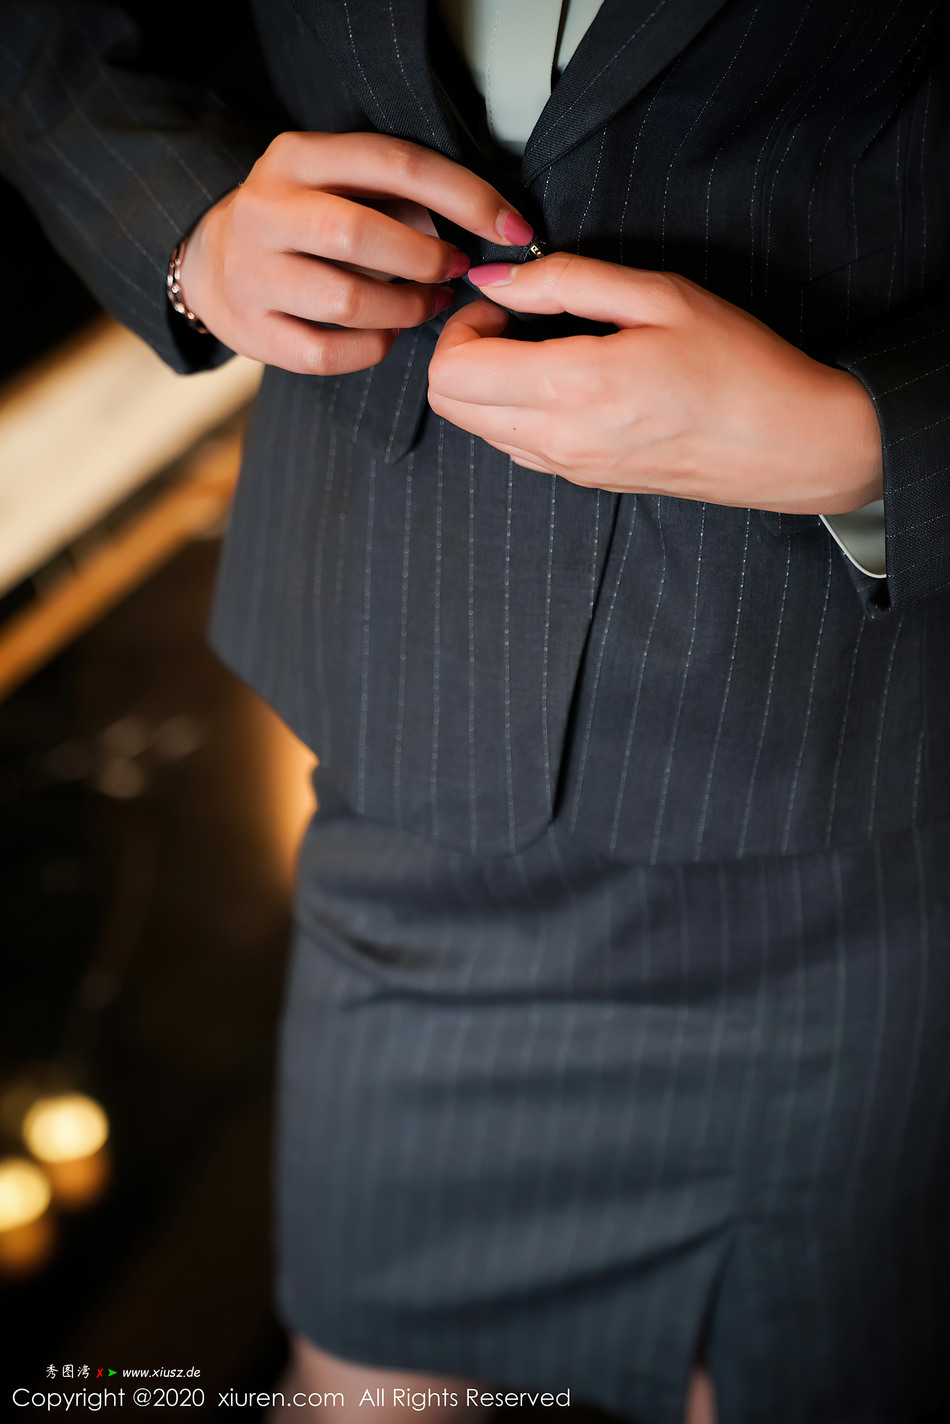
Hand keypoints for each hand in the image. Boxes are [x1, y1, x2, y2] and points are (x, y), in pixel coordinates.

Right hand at [177, 131, 532, 374]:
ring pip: (345, 300)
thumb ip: (396, 194)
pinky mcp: (251, 331)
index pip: (394, 165)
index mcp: (296, 157)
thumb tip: (486, 225)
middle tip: (455, 271)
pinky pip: (326, 354)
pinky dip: (371, 348)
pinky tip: (387, 334)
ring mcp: (251, 274)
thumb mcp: (335, 182)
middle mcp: (264, 210)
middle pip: (359, 233)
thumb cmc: (301, 221)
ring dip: (405, 308)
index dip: (464, 197)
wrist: (207, 261)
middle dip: (425, 258)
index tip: (512, 229)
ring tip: (427, 305)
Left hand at [427, 254, 883, 514]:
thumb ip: (564, 280)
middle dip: (465, 354)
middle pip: (449, 406)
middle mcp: (558, 440)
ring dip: (490, 385)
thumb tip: (495, 279)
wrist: (790, 443)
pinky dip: (518, 412)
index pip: (451, 372)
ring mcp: (569, 468)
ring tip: (549, 349)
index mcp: (570, 388)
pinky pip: (518, 448)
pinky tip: (571, 384)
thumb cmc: (738, 364)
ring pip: (479, 430)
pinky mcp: (585, 481)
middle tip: (518, 322)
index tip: (508, 303)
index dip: (462, 325)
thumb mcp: (657, 295)